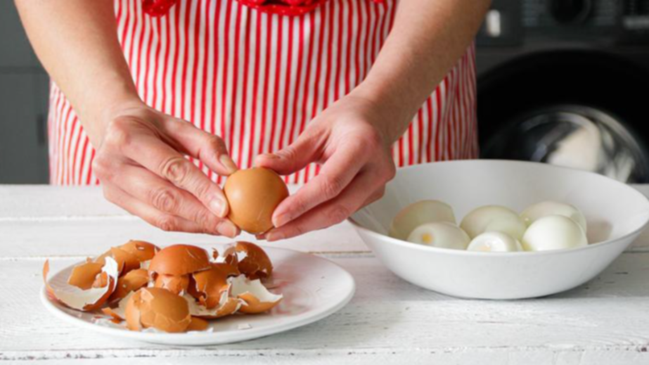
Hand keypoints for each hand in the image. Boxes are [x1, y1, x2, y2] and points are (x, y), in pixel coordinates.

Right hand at [92, 101, 239, 236]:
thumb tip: (230, 170)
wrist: (110, 127)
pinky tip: (204, 225)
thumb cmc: (149, 125)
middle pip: (164, 198)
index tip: (225, 207)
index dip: (200, 189)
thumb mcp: (177, 124)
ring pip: (159, 216)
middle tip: (230, 226)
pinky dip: (183, 225)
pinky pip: (154, 219)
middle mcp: (112, 163)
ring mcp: (110, 186)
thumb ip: (206, 144)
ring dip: (195, 225)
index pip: (170, 168)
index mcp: (126, 136)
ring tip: (222, 228)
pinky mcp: (115, 201)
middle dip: (201, 215)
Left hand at [255, 93, 397, 240]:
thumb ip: (291, 153)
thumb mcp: (317, 129)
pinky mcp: (374, 195)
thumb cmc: (347, 119)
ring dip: (307, 226)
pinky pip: (343, 211)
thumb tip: (261, 165)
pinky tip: (296, 220)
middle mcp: (376, 169)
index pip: (330, 183)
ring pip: (340, 215)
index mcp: (363, 145)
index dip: (302, 204)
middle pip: (337, 208)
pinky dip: (318, 218)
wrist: (377, 117)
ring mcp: (378, 185)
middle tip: (271, 232)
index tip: (276, 217)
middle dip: (301, 225)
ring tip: (276, 230)